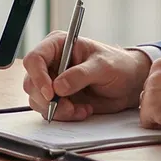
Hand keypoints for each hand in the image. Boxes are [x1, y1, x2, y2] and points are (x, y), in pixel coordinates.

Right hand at [21, 32, 150, 120]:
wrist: (129, 84)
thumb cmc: (118, 65)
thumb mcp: (102, 66)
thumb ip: (80, 75)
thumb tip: (58, 86)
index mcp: (57, 45)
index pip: (34, 59)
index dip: (38, 77)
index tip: (51, 93)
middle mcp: (51, 63)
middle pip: (31, 83)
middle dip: (47, 99)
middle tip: (68, 106)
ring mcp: (52, 82)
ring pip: (37, 100)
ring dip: (57, 110)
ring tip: (80, 109)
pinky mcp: (58, 98)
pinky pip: (49, 111)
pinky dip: (64, 115)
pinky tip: (83, 110)